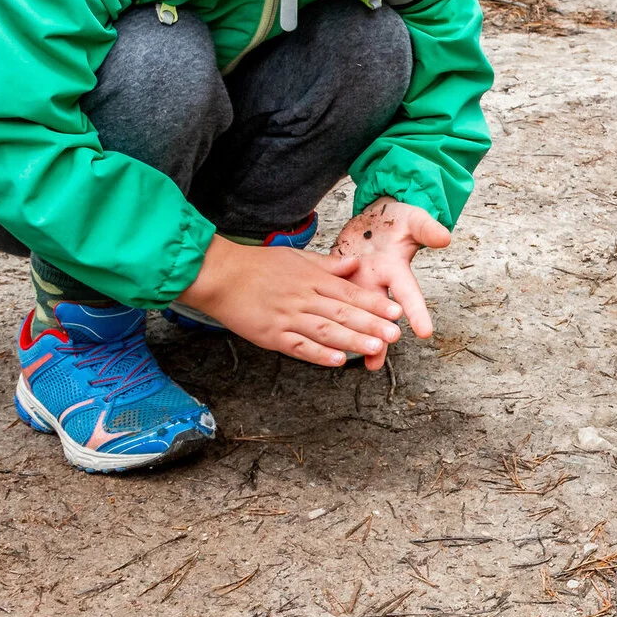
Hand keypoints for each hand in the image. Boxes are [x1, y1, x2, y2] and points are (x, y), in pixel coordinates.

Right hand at [180, 235, 402, 364]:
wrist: (221, 275)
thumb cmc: (257, 265)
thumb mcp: (295, 256)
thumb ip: (327, 264)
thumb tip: (355, 263)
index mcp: (311, 278)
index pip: (349, 292)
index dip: (374, 303)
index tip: (395, 311)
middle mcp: (303, 298)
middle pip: (342, 313)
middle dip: (371, 324)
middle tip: (395, 333)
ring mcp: (288, 318)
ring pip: (326, 331)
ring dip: (353, 340)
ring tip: (375, 348)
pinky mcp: (272, 336)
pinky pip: (300, 346)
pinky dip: (319, 354)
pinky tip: (338, 360)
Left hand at [332, 197, 451, 369]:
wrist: (373, 218)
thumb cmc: (397, 220)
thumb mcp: (413, 220)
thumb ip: (426, 228)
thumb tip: (445, 237)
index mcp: (396, 268)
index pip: (408, 293)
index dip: (417, 312)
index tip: (425, 332)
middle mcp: (377, 281)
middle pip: (381, 314)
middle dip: (382, 335)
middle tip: (379, 357)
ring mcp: (357, 282)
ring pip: (357, 314)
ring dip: (359, 336)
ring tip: (364, 363)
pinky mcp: (338, 278)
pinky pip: (333, 300)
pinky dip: (330, 316)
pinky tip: (325, 336)